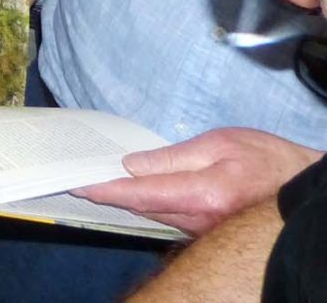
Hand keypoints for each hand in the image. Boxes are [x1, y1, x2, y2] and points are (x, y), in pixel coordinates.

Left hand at [73, 128, 320, 235]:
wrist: (300, 188)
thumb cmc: (266, 159)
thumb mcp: (218, 145)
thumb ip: (172, 158)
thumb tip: (131, 164)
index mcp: (201, 195)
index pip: (140, 194)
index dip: (105, 189)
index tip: (76, 184)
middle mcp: (198, 219)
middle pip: (141, 207)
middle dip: (108, 193)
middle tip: (74, 176)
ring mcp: (203, 229)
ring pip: (152, 213)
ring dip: (124, 198)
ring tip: (93, 179)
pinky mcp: (206, 229)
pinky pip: (167, 216)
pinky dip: (145, 202)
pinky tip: (129, 188)